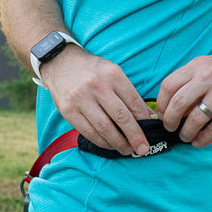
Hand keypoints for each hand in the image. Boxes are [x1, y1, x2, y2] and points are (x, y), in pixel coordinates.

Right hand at [41, 48, 157, 155]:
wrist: (60, 62)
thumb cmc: (92, 70)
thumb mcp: (113, 73)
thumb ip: (129, 93)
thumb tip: (147, 116)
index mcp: (112, 74)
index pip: (134, 102)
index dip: (144, 121)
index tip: (151, 132)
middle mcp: (96, 85)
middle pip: (121, 117)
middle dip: (134, 136)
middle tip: (142, 148)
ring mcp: (80, 98)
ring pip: (105, 128)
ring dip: (118, 142)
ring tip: (127, 149)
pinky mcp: (67, 110)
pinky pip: (88, 131)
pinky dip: (101, 142)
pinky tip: (109, 145)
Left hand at [155, 47, 211, 146]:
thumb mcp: (209, 66)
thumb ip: (191, 81)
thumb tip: (171, 107)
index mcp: (198, 65)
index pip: (168, 86)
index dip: (161, 104)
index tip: (161, 114)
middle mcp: (209, 76)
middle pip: (178, 103)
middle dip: (170, 121)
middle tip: (170, 128)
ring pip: (195, 119)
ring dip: (186, 132)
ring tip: (186, 137)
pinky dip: (204, 139)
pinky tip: (199, 141)